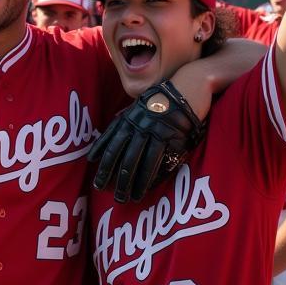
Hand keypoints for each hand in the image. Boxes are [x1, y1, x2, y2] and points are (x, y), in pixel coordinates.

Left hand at [89, 80, 206, 202]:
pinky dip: (156, 176)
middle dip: (118, 180)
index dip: (104, 163)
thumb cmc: (162, 96)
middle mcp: (141, 127)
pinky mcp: (175, 138)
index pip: (112, 143)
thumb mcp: (139, 104)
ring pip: (144, 162)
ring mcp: (158, 133)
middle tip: (114, 198)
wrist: (189, 85)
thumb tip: (111, 132)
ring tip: (131, 198)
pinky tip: (150, 188)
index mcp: (130, 119)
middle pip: (126, 158)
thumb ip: (125, 119)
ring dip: (136, 183)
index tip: (96, 178)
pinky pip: (164, 160)